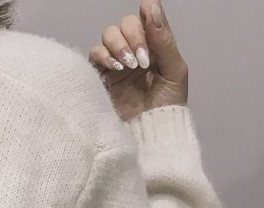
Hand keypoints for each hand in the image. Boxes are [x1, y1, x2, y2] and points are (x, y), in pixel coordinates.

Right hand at [89, 0, 188, 121]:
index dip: (145, 15)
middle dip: (133, 36)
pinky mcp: (100, 77)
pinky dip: (103, 55)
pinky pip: (94, 54)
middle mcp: (133, 51)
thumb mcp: (174, 70)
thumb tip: (151, 8)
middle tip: (141, 59)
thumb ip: (164, 40)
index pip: (146, 18)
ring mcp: (115, 64)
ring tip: (128, 65)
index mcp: (154, 47)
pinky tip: (115, 67)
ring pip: (108, 35)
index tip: (148, 23)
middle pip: (125, 24)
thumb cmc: (166, 106)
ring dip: (118, 45)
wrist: (149, 134)